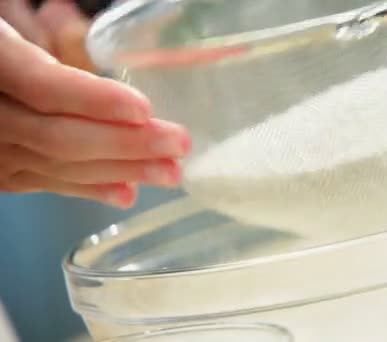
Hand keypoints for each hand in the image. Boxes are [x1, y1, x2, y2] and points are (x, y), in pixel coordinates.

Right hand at [0, 17, 190, 207]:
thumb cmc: (4, 47)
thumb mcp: (14, 26)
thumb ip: (53, 38)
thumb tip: (98, 39)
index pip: (43, 88)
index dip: (95, 102)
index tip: (144, 110)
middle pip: (60, 137)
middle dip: (127, 145)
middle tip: (178, 144)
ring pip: (59, 165)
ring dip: (121, 171)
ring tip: (169, 172)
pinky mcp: (4, 170)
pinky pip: (49, 183)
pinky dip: (92, 188)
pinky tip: (129, 191)